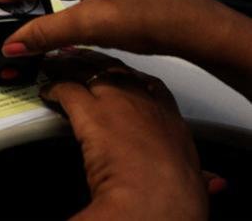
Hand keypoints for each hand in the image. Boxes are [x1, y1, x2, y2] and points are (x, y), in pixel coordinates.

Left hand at [40, 49, 207, 219]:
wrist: (155, 196)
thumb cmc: (176, 193)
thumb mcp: (193, 177)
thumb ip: (198, 173)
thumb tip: (211, 180)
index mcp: (170, 118)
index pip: (150, 86)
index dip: (131, 78)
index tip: (120, 75)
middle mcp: (144, 102)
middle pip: (115, 71)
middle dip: (95, 63)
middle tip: (79, 59)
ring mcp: (116, 102)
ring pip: (88, 72)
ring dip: (69, 68)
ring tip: (56, 66)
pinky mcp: (89, 111)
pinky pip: (66, 91)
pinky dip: (54, 90)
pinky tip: (46, 92)